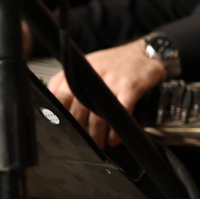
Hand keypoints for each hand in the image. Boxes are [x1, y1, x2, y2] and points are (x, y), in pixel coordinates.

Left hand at [47, 39, 165, 146]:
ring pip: (97, 116)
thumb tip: (54, 108)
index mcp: (79, 72)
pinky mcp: (130, 87)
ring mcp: (111, 81)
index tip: (62, 129)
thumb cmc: (116, 63)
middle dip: (79, 132)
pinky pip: (119, 114)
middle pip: (77, 111)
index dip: (59, 116)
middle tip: (82, 143)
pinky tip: (114, 138)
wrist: (144, 54)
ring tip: (99, 144)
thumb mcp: (88, 66)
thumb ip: (69, 83)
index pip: (59, 97)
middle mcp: (93, 75)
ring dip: (97, 136)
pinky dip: (115, 131)